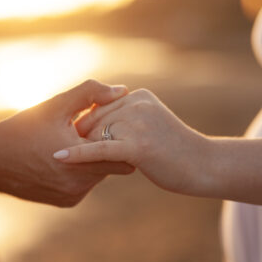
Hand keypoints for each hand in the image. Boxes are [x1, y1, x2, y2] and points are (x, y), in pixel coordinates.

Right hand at [0, 80, 134, 206]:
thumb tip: (122, 90)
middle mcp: (81, 184)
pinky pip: (85, 185)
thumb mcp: (56, 105)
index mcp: (83, 159)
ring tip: (78, 141)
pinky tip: (66, 158)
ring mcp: (74, 196)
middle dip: (109, 147)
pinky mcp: (66, 202)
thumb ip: (91, 93)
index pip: (124, 152)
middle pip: (114, 164)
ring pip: (99, 175)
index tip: (116, 122)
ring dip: (94, 160)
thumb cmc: (23, 129)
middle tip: (96, 130)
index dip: (121, 135)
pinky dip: (81, 172)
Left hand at [52, 89, 207, 194]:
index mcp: (138, 96)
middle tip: (60, 151)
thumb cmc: (175, 150)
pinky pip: (99, 150)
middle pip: (94, 120)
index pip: (99, 107)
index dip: (84, 127)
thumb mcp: (150, 124)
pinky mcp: (137, 145)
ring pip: (95, 135)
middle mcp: (136, 104)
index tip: (69, 137)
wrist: (203, 165)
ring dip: (79, 149)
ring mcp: (137, 123)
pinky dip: (76, 154)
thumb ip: (127, 118)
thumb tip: (97, 123)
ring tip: (60, 160)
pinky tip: (58, 157)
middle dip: (79, 138)